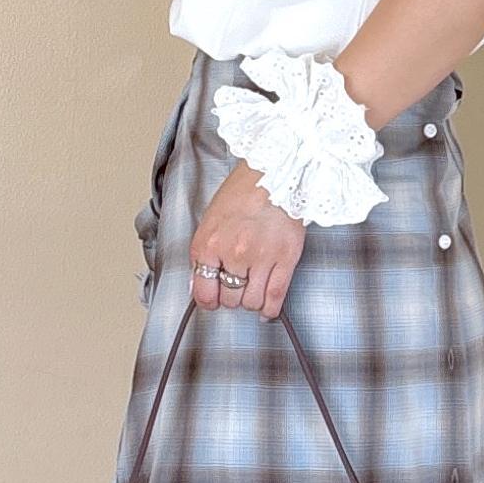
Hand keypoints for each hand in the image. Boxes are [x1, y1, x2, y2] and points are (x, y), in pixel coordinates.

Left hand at [190, 163, 305, 319]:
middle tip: (235, 288)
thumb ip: (202, 254)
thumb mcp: (210, 220)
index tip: (212, 300)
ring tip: (251, 291)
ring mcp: (261, 258)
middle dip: (231, 298)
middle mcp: (234, 253)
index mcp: (210, 243)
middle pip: (229, 300)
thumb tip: (197, 286)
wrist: (276, 173)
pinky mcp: (285, 260)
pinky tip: (266, 309)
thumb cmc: (243, 192)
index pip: (204, 292)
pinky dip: (269, 309)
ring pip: (251, 302)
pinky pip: (275, 298)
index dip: (208, 301)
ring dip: (250, 302)